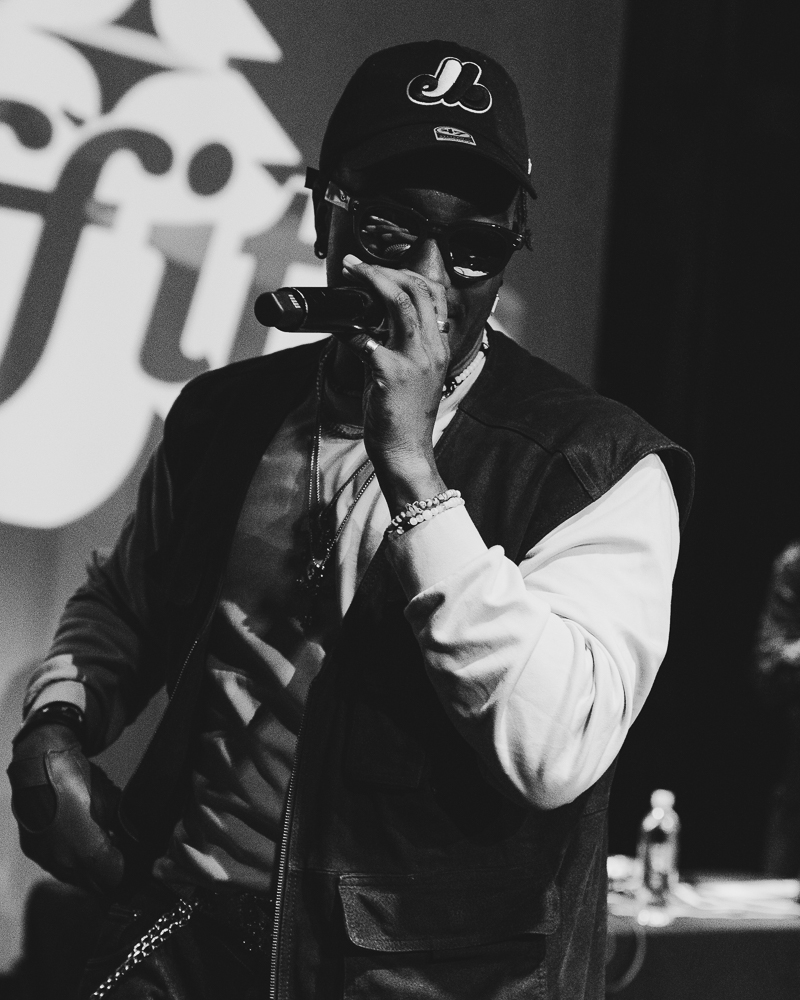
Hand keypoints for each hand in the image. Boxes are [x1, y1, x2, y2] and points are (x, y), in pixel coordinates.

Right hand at [8, 723, 124, 893]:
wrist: (42, 767)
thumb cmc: (80, 781)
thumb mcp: (112, 801)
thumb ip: (121, 827)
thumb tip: (130, 838)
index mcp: (89, 852)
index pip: (115, 880)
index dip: (127, 872)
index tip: (134, 862)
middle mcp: (66, 864)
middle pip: (95, 885)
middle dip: (110, 875)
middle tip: (120, 860)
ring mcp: (48, 859)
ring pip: (75, 879)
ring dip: (90, 871)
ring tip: (102, 852)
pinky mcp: (35, 852)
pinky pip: (58, 868)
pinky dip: (71, 863)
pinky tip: (79, 846)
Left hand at [339, 253, 449, 511]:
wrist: (406, 452)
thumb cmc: (405, 418)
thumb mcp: (414, 377)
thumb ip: (400, 349)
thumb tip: (369, 327)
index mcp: (439, 347)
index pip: (431, 295)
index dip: (404, 274)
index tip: (379, 269)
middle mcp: (432, 349)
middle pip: (415, 290)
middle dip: (383, 270)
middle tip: (355, 264)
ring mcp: (413, 360)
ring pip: (398, 303)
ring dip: (371, 281)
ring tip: (350, 272)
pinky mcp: (390, 374)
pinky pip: (365, 338)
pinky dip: (347, 327)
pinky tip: (337, 325)